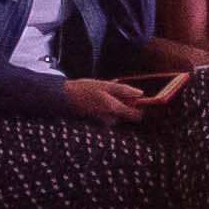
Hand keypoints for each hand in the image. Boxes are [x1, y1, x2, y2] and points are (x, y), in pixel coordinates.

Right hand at [58, 72, 172, 121]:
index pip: (137, 115)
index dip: (142, 108)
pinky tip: (100, 101)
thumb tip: (141, 94)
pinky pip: (110, 116)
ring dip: (117, 106)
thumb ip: (123, 90)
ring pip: (118, 115)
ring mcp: (104, 123)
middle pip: (128, 115)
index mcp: (113, 109)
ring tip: (105, 95)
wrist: (63, 98)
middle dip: (128, 105)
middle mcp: (110, 119)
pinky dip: (109, 109)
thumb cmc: (83, 89)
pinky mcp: (98, 123)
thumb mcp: (104, 85)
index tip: (144, 100)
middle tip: (119, 93)